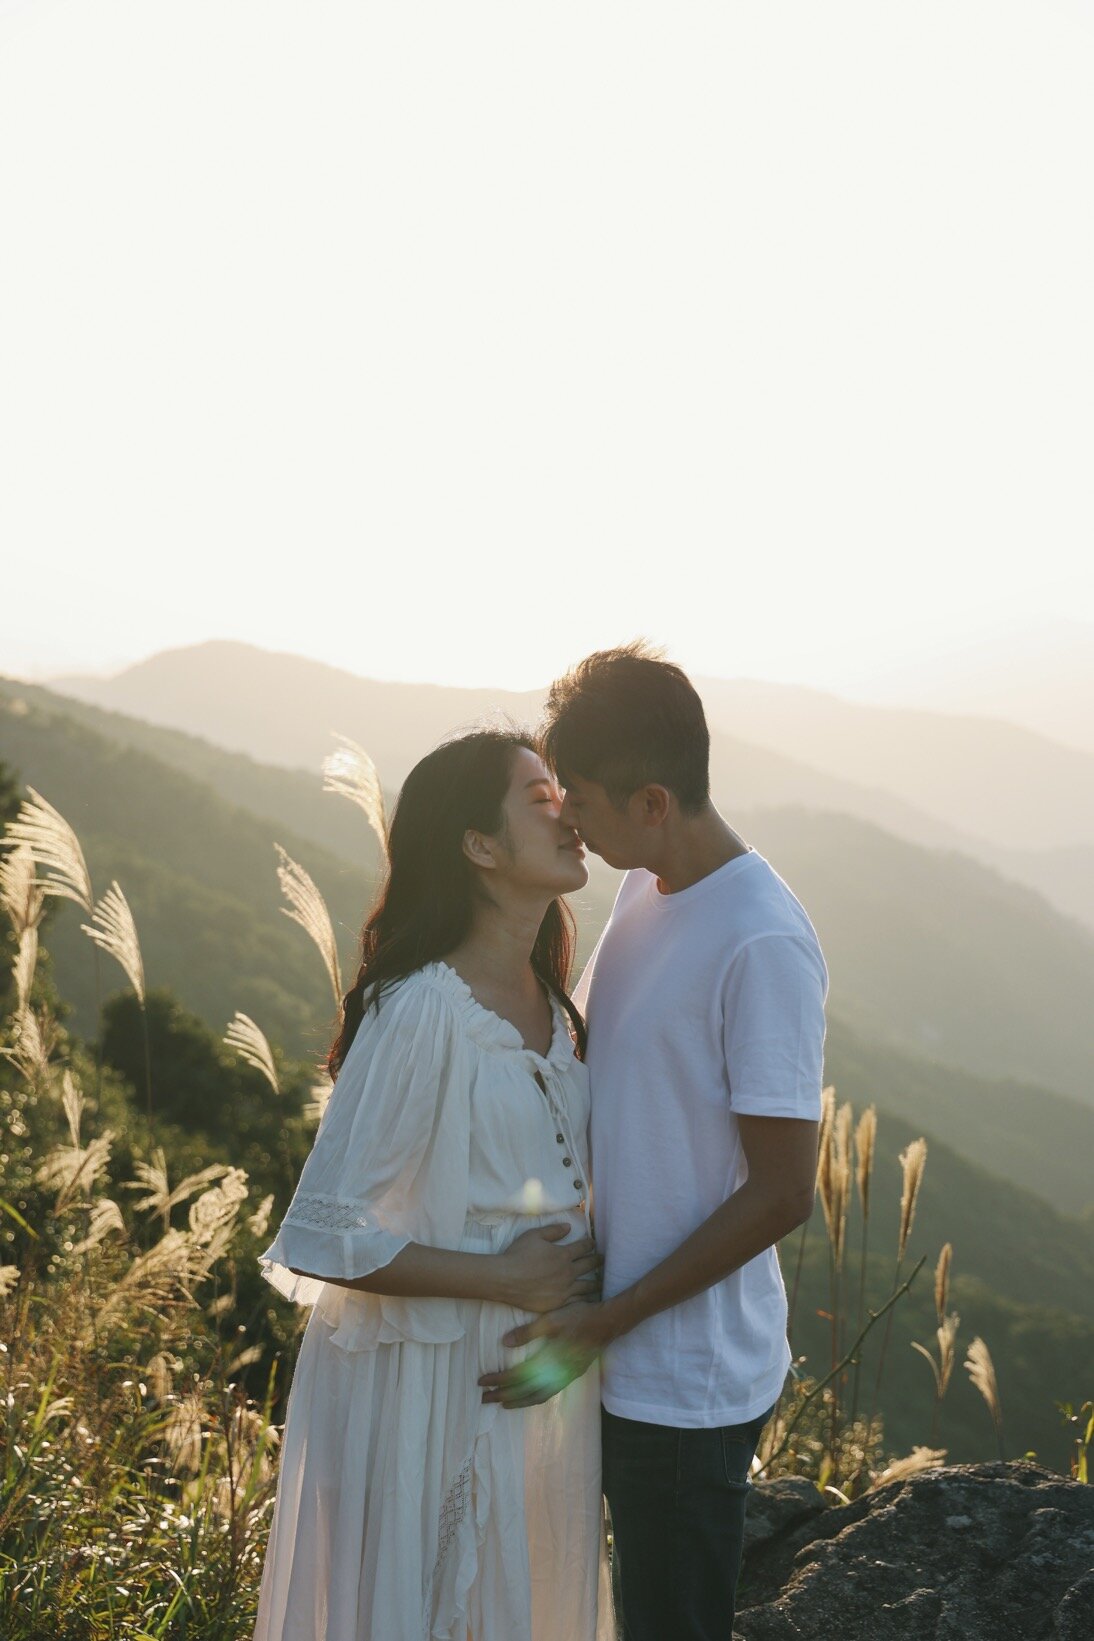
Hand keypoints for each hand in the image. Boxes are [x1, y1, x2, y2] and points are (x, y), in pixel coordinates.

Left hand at [478, 1299, 618, 1408]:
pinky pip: (548, 1393)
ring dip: (518, 1402)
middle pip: (525, 1391)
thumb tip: (504, 1343)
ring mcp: (565, 1377)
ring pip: (538, 1397)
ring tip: (502, 1403)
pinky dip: (534, 1398)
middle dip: (503, 1396)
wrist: (607, 1322)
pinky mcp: (571, 1375)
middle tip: (483, 1399)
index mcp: (550, 1361)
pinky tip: (528, 1397)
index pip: (518, 1376)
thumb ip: (528, 1332)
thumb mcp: (551, 1319)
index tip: (481, 1381)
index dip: (498, 1380)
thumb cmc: (579, 1317)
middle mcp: (557, 1374)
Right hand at [499, 1224, 602, 1313]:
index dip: (589, 1244)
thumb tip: (568, 1227)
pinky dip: (585, 1299)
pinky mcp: (558, 1303)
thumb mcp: (534, 1235)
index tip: (593, 1243)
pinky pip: (576, 1302)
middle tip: (604, 1260)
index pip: (583, 1247)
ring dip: (596, 1282)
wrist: (505, 1279)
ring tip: (602, 1282)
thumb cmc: (518, 1254)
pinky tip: (589, 1300)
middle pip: (588, 1265)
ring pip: (587, 1286)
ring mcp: (564, 1290)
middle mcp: (568, 1272)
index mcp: (563, 1254)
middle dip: (598, 1261)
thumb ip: (553, 1231)